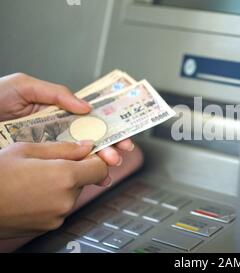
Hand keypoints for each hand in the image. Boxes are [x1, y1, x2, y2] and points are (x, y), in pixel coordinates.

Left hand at [0, 73, 134, 165]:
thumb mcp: (24, 86)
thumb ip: (56, 93)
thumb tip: (85, 106)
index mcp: (56, 112)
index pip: (89, 119)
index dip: (109, 126)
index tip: (124, 134)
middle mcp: (55, 130)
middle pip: (90, 139)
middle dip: (109, 147)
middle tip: (119, 154)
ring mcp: (47, 147)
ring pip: (79, 156)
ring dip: (98, 162)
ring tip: (109, 167)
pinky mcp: (37, 160)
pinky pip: (60, 167)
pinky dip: (78, 174)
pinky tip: (91, 178)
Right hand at [0, 141, 107, 238]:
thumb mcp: (27, 149)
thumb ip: (63, 148)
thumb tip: (86, 147)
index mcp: (65, 176)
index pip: (101, 169)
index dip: (95, 160)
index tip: (87, 155)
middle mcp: (65, 199)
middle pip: (85, 181)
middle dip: (73, 171)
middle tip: (48, 165)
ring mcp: (58, 216)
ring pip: (72, 194)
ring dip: (61, 186)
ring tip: (33, 180)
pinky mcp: (49, 226)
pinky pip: (59, 208)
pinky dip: (52, 199)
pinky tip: (31, 193)